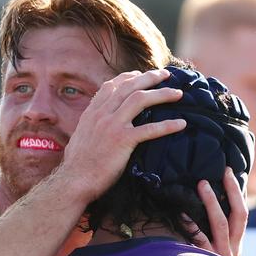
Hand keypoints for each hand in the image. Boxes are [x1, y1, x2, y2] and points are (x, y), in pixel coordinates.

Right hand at [55, 67, 185, 202]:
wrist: (74, 181)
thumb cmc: (77, 166)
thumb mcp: (80, 138)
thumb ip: (90, 127)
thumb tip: (94, 127)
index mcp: (92, 113)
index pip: (111, 86)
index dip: (127, 77)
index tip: (140, 74)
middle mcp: (102, 114)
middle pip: (129, 86)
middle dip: (150, 77)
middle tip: (165, 74)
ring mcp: (112, 126)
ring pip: (140, 100)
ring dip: (162, 94)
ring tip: (178, 93)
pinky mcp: (123, 141)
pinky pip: (150, 129)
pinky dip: (167, 125)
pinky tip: (181, 124)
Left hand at [183, 167, 247, 255]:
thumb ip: (217, 241)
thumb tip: (202, 211)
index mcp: (237, 244)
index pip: (242, 214)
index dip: (236, 193)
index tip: (228, 172)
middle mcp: (232, 248)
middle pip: (237, 215)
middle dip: (231, 191)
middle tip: (222, 171)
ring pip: (220, 224)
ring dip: (211, 202)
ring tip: (201, 184)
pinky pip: (199, 241)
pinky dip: (192, 226)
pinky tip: (182, 214)